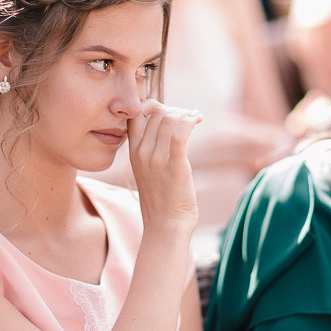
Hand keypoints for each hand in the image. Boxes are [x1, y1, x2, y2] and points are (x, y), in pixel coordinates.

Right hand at [128, 99, 201, 231]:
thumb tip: (165, 129)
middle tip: (187, 115)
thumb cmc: (161, 199)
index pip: (135, 115)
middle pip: (155, 113)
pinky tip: (198, 119)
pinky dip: (191, 120)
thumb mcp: (147, 171)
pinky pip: (181, 132)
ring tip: (195, 117)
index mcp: (132, 152)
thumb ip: (150, 150)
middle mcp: (142, 153)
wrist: (165, 225)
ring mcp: (157, 159)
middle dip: (174, 109)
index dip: (151, 105)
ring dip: (185, 112)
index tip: (168, 110)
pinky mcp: (174, 165)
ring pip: (168, 119)